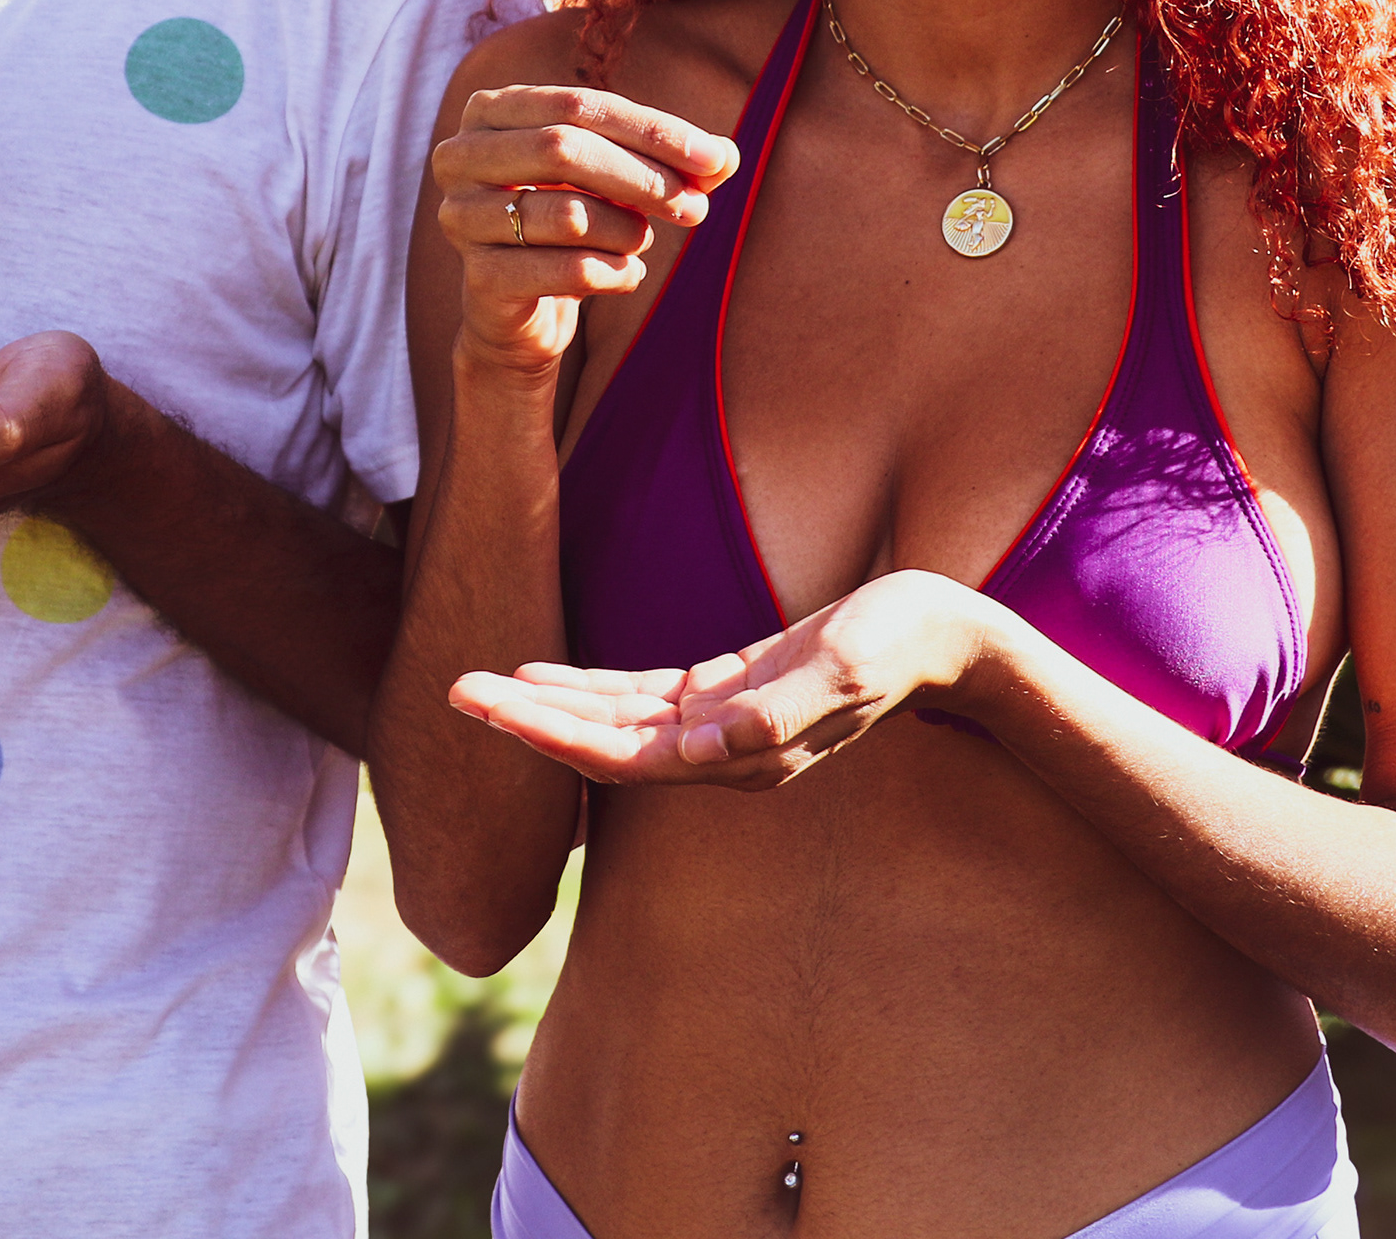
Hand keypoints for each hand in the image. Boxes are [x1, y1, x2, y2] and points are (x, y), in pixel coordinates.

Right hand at [428, 86, 737, 385]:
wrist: (522, 307)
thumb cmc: (573, 218)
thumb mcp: (619, 179)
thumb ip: (674, 161)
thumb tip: (726, 156)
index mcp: (491, 109)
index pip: (580, 104)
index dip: (651, 130)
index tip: (714, 160)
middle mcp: (459, 156)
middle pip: (564, 149)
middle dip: (644, 179)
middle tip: (697, 208)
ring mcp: (460, 217)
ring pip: (568, 215)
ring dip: (628, 231)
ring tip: (641, 241)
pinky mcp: (479, 279)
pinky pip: (567, 271)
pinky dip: (615, 273)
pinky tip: (625, 274)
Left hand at [446, 571, 1009, 789]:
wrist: (943, 638)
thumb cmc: (900, 645)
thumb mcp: (847, 671)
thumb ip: (781, 711)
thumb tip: (710, 747)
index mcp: (743, 757)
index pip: (622, 757)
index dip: (551, 732)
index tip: (490, 706)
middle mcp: (722, 754)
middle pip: (602, 746)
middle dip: (527, 721)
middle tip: (452, 689)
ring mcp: (721, 727)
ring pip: (613, 725)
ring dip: (546, 706)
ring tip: (477, 684)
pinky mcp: (726, 694)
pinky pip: (641, 700)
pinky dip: (589, 690)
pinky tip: (543, 675)